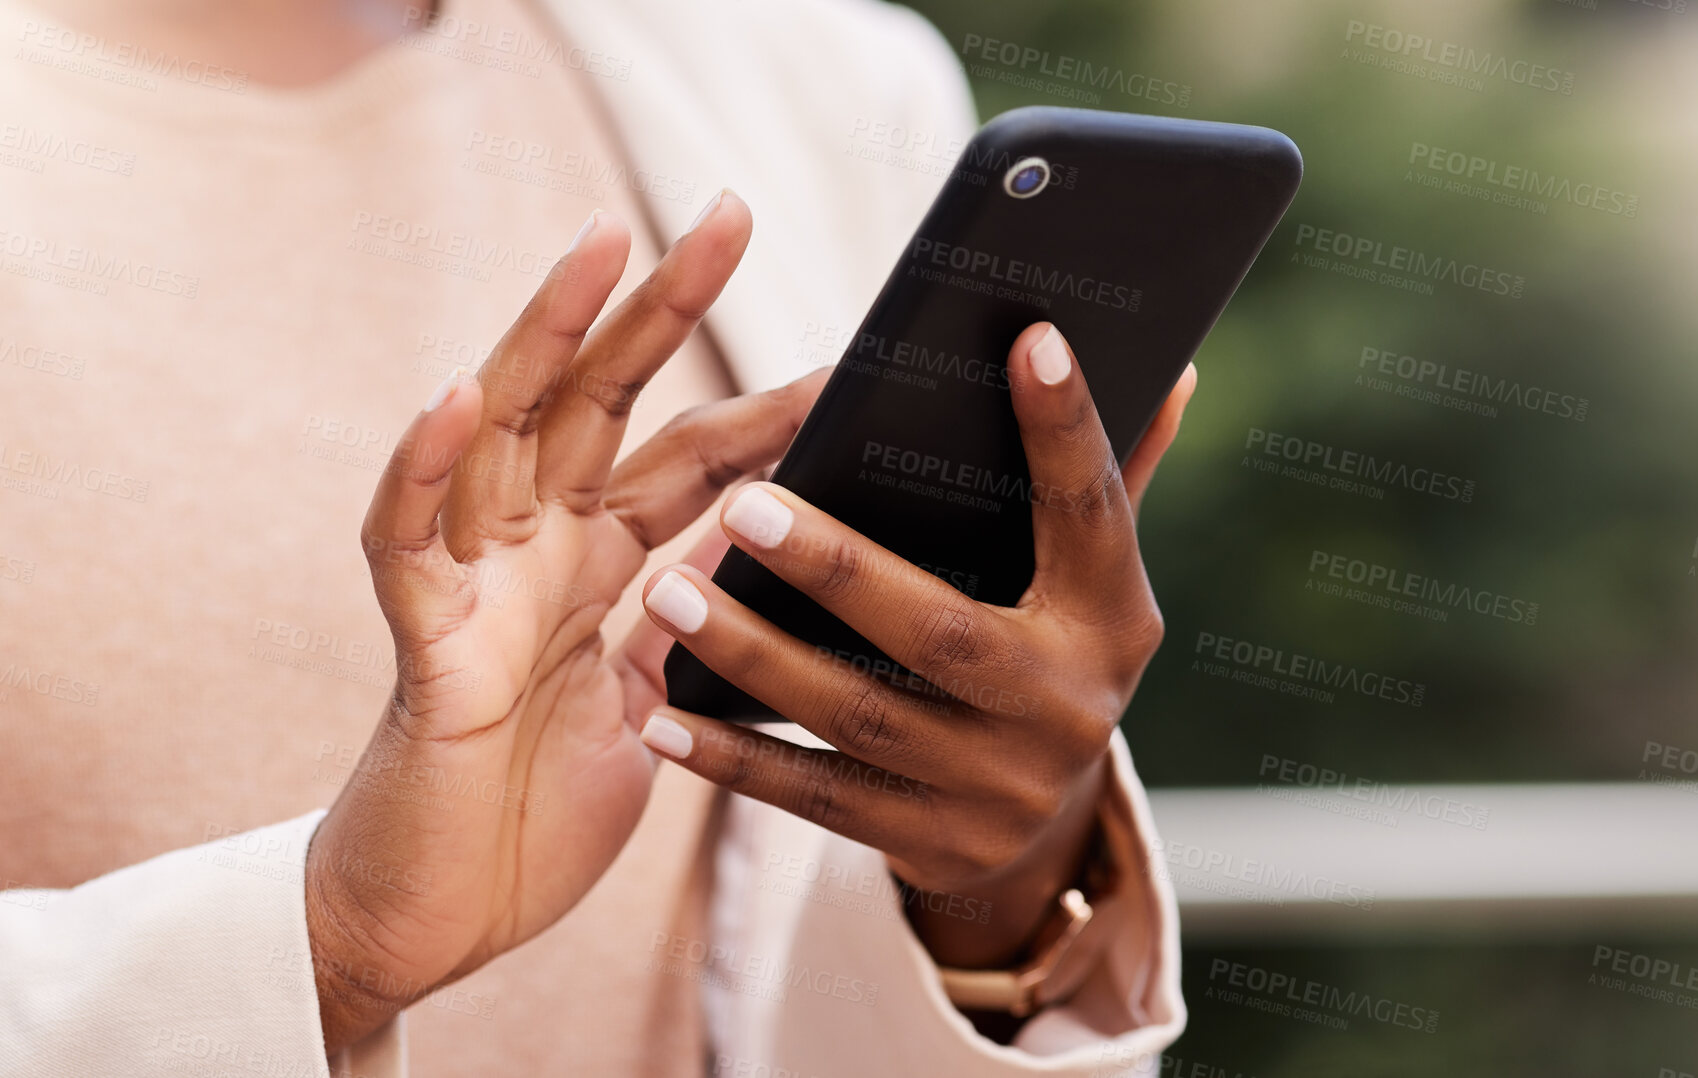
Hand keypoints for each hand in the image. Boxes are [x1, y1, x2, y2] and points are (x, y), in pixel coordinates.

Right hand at [306, 193, 826, 1051]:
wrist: (445, 920)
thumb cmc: (538, 818)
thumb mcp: (652, 709)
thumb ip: (696, 626)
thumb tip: (769, 553)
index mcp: (600, 572)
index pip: (687, 462)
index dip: (761, 409)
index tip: (846, 366)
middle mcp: (536, 553)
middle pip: (599, 404)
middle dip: (659, 308)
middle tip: (732, 215)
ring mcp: (474, 585)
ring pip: (503, 432)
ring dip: (544, 337)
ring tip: (598, 246)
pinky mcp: (420, 641)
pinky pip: (405, 539)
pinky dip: (423, 468)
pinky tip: (458, 398)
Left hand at [634, 323, 1194, 970]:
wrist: (1041, 838)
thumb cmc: (1047, 654)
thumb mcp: (1091, 581)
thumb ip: (1109, 477)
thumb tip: (1171, 363)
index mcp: (1114, 620)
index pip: (1096, 514)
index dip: (1067, 432)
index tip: (1028, 339)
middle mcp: (1071, 708)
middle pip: (943, 633)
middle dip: (837, 568)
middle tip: (743, 501)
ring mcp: (1003, 789)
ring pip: (860, 717)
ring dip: (757, 657)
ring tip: (672, 591)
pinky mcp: (934, 844)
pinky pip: (818, 799)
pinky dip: (735, 760)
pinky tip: (663, 718)